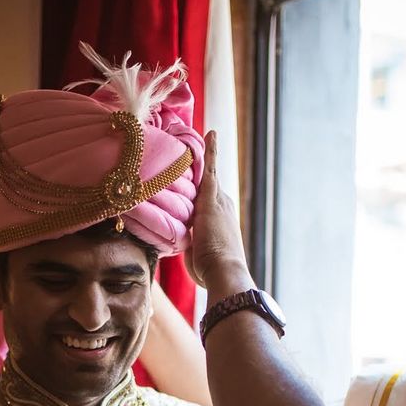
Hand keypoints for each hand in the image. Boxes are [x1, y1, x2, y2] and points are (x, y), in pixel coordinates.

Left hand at [189, 131, 253, 287]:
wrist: (224, 272)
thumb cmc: (211, 272)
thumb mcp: (198, 255)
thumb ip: (190, 244)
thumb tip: (182, 245)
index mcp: (220, 220)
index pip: (208, 199)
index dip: (201, 189)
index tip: (199, 176)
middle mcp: (223, 206)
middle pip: (209, 184)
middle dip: (205, 167)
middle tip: (204, 142)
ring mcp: (219, 201)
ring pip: (209, 174)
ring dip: (207, 154)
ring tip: (207, 133)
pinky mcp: (211, 199)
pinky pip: (210, 169)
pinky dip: (210, 151)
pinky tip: (210, 133)